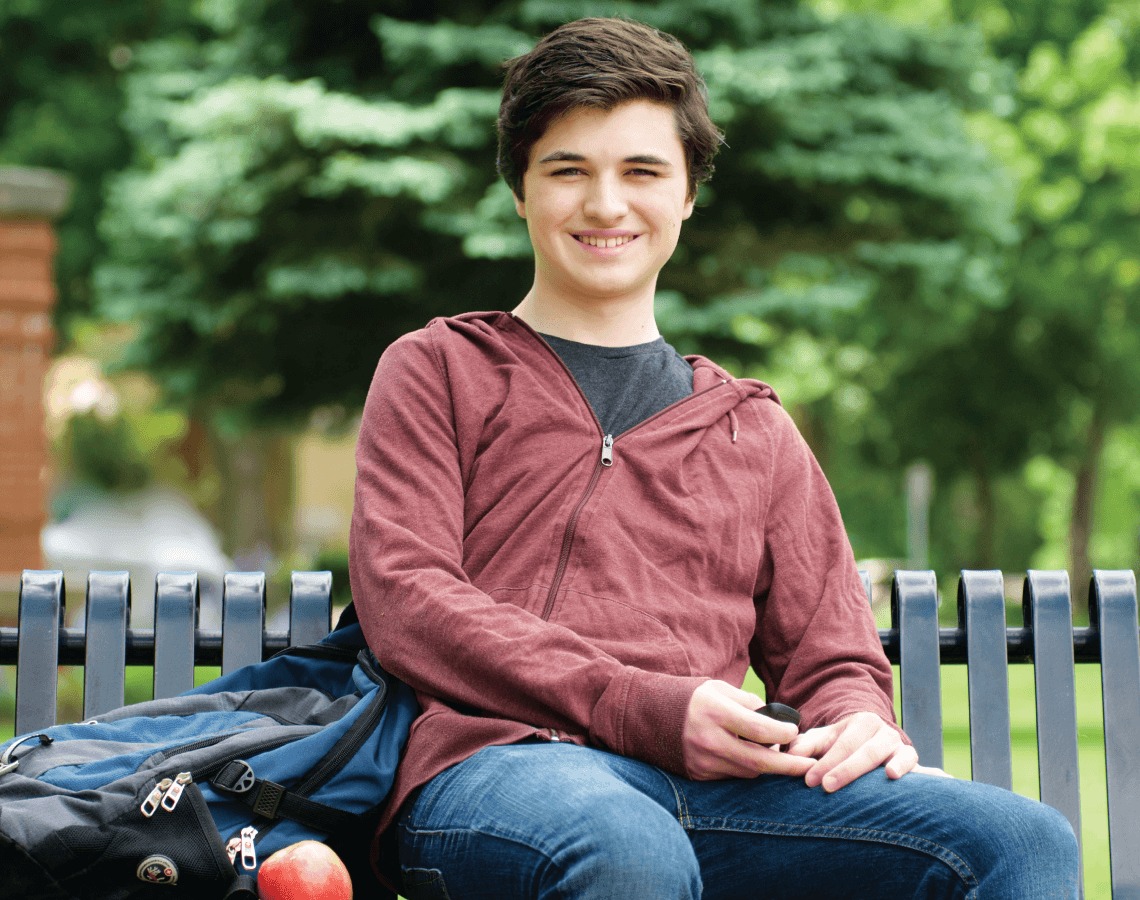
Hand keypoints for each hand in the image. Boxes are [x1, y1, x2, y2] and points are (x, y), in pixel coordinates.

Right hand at [682, 681, 814, 780]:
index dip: (783, 734)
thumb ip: (749, 703)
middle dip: (789, 766)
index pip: (759, 730)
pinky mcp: (699, 774)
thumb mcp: (720, 689)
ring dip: (766, 764)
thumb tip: (778, 722)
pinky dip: (745, 767)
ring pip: (749, 771)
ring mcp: (703, 760)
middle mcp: (709, 739)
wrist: (651, 715)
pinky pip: (732, 776)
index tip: (794, 731)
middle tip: (811, 766)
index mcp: (716, 712)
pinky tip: (747, 756)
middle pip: (759, 761)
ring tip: (772, 751)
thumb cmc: (694, 698)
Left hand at [785, 711, 919, 791]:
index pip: (842, 744)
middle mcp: (883, 732)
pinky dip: (909, 768)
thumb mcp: (822, 741)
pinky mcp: (911, 761)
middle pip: (865, 752)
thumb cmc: (841, 745)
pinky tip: (898, 776)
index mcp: (860, 723)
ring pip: (893, 755)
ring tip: (887, 775)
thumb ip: (805, 746)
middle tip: (827, 787)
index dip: (826, 763)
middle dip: (846, 770)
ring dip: (889, 766)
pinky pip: (913, 764)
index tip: (809, 780)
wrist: (870, 743)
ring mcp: (899, 746)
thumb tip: (791, 755)